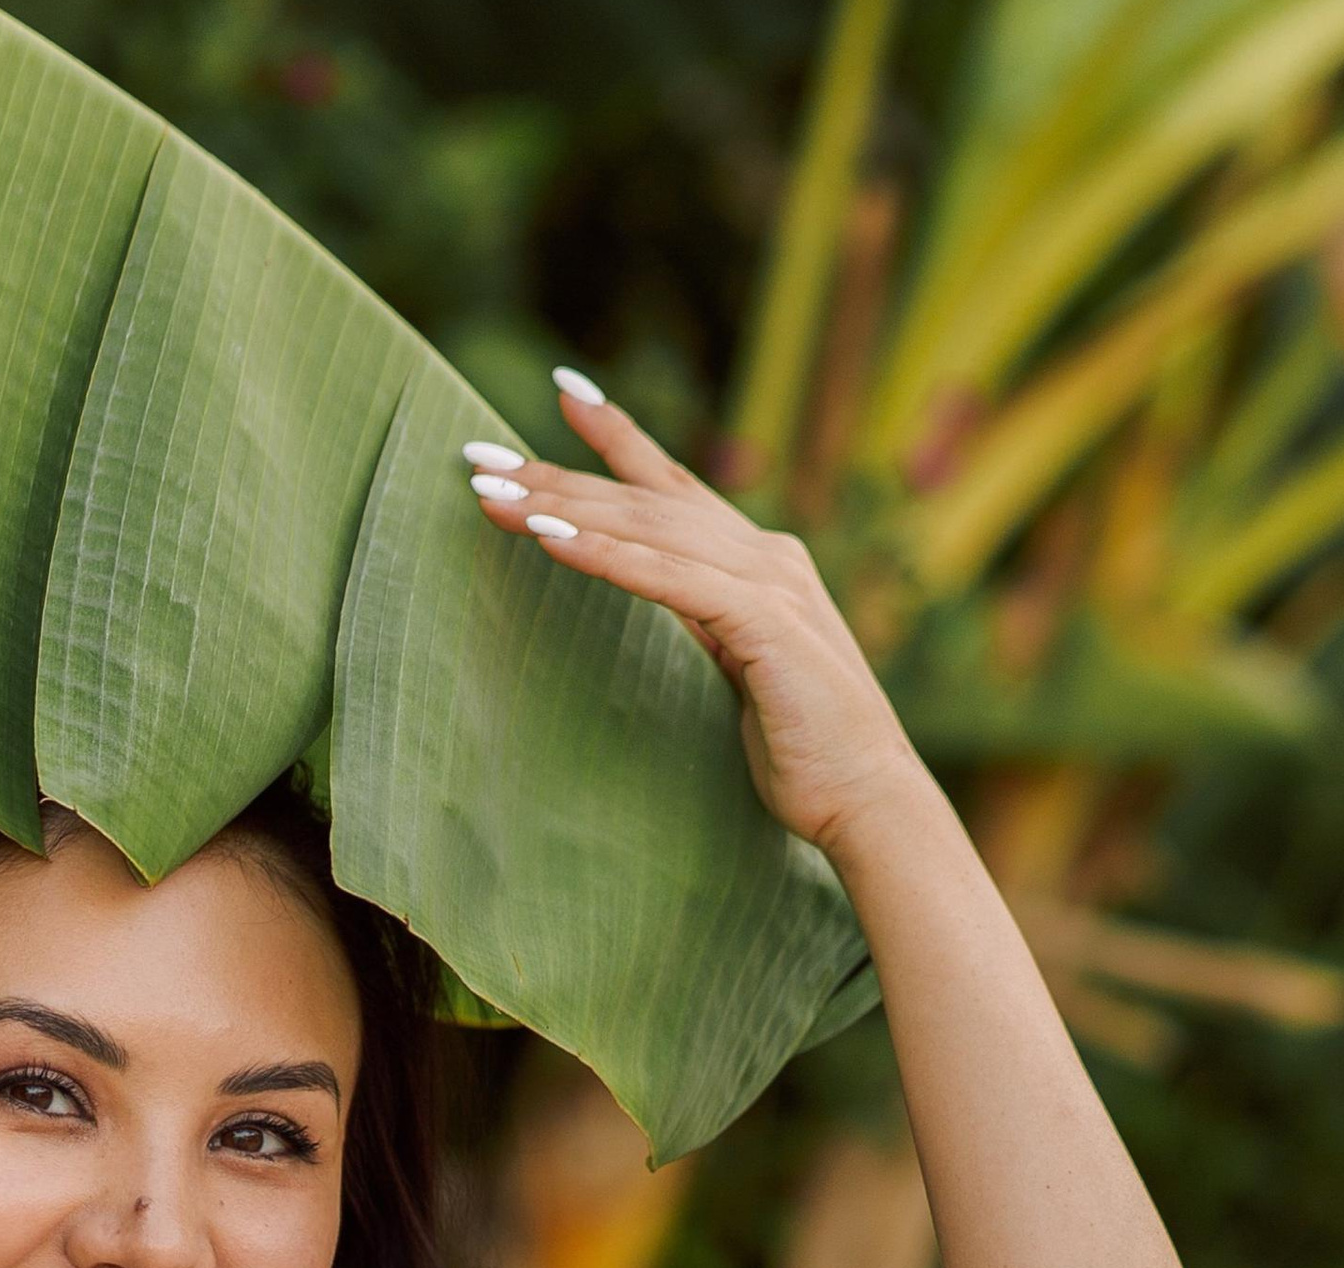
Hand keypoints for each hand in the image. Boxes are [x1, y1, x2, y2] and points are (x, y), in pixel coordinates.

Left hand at [462, 367, 937, 861]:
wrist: (869, 798)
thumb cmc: (803, 749)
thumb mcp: (741, 670)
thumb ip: (707, 620)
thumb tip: (659, 593)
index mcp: (760, 563)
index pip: (674, 484)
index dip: (617, 436)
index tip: (561, 394)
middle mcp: (767, 555)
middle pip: (643, 499)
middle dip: (556, 475)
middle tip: (475, 456)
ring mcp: (771, 582)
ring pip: (648, 527)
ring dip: (564, 508)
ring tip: (492, 494)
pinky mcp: (767, 622)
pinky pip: (670, 579)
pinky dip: (609, 556)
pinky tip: (552, 541)